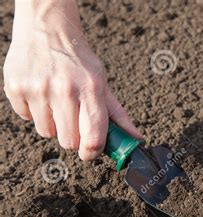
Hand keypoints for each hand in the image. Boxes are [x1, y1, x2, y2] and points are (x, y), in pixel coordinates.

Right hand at [3, 1, 141, 159]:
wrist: (47, 29)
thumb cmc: (79, 61)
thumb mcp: (103, 83)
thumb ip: (118, 115)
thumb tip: (137, 139)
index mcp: (91, 89)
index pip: (93, 138)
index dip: (92, 153)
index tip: (91, 152)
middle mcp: (65, 89)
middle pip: (69, 142)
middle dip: (73, 137)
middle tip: (73, 120)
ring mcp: (38, 89)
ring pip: (47, 133)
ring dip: (53, 124)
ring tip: (56, 103)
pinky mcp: (16, 88)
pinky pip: (26, 119)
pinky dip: (34, 112)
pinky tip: (40, 94)